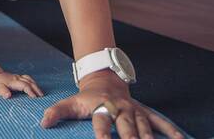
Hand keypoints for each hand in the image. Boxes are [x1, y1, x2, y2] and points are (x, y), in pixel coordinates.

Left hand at [0, 70, 44, 98]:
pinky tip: (35, 86)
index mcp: (13, 82)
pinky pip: (28, 78)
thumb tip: (8, 96)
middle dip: (36, 89)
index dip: (30, 91)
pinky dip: (33, 83)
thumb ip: (3, 92)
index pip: (25, 86)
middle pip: (30, 82)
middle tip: (42, 96)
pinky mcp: (18, 77)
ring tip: (40, 93)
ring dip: (36, 85)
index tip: (35, 98)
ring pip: (29, 79)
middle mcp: (17, 78)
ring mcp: (18, 77)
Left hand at [40, 71, 183, 138]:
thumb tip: (43, 123)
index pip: (102, 123)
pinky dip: (170, 131)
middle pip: (127, 125)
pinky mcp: (145, 113)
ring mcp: (135, 111)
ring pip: (144, 126)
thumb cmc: (86, 99)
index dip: (103, 135)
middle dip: (131, 138)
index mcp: (101, 107)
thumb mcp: (71, 103)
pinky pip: (160, 122)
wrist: (105, 81)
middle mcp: (120, 109)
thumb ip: (57, 112)